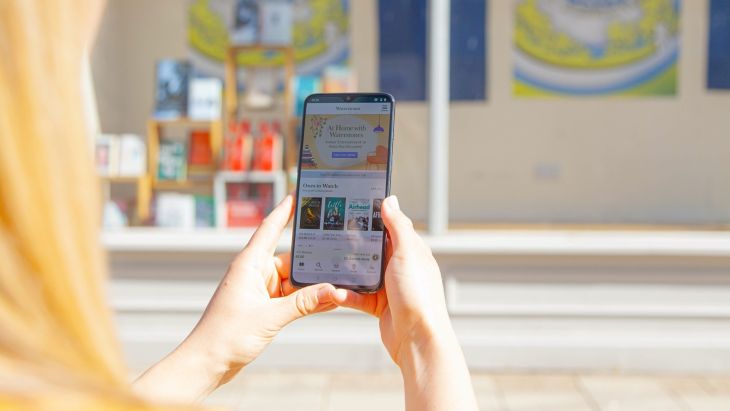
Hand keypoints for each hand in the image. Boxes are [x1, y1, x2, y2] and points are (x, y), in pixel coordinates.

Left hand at [134, 195, 336, 401]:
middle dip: (313, 259)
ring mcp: (259, 291)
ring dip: (312, 285)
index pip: (270, 229)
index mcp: (248, 265)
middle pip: (291, 258)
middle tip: (340, 251)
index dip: (284, 211)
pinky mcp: (263, 307)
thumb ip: (303, 304)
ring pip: (293, 280)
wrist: (206, 364)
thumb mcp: (270, 317)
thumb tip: (333, 291)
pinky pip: (290, 297)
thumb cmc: (225, 337)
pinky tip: (327, 301)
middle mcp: (254, 273)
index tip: (298, 194)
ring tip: (340, 281)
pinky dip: (306, 300)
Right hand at [331, 196, 477, 410]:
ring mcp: (389, 287)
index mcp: (411, 251)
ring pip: (361, 272)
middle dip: (353, 242)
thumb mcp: (407, 253)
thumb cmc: (418, 295)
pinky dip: (345, 294)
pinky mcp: (378, 305)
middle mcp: (400, 267)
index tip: (352, 206)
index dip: (374, 216)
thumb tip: (390, 200)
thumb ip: (398, 226)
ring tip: (326, 262)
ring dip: (345, 270)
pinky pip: (356, 295)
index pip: (391, 226)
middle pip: (372, 248)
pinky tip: (333, 291)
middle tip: (332, 232)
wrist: (417, 339)